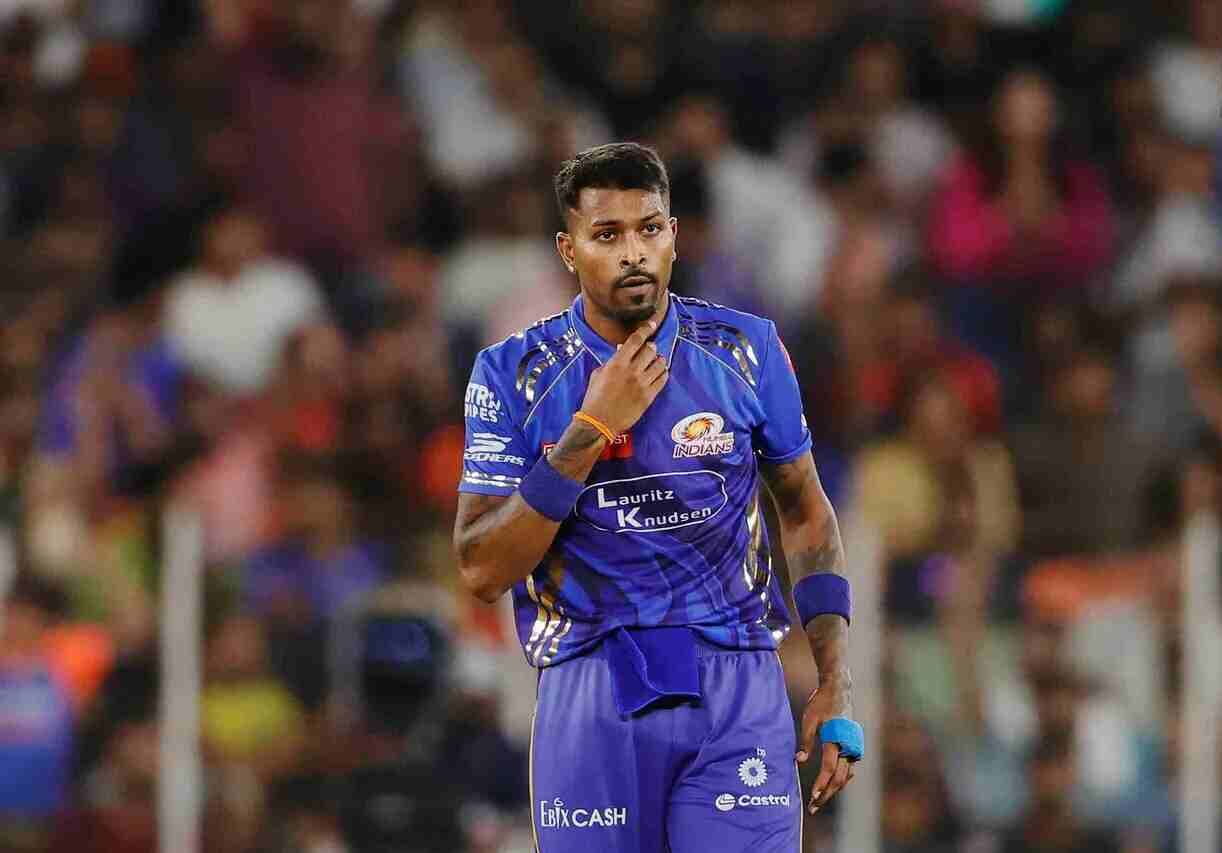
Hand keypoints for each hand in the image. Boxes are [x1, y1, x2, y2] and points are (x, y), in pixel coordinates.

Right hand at [579, 320, 668, 434]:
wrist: (599, 422)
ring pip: (660, 364)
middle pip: (650, 350)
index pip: (636, 340)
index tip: (651, 324)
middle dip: (651, 347)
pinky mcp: (649, 396)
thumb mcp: (598, 374)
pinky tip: (659, 373)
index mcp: (617, 363)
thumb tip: (621, 350)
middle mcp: (632, 371)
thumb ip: (611, 361)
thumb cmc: (594, 397)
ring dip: (658, 360)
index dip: (646, 330)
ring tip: (655, 361)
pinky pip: (663, 379)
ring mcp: (642, 384)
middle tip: (649, 349)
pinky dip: (663, 373)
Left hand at [796, 675, 853, 813]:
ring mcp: (853, 746)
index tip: (813, 796)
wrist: (839, 689)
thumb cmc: (821, 703)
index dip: (821, 784)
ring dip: (833, 789)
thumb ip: (805, 741)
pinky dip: (841, 779)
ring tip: (819, 800)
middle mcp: (848, 746)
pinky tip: (831, 785)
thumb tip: (799, 761)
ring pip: (845, 776)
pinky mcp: (854, 745)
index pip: (829, 768)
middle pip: (839, 778)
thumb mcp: (809, 719)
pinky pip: (848, 768)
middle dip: (826, 794)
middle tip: (813, 807)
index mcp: (836, 739)